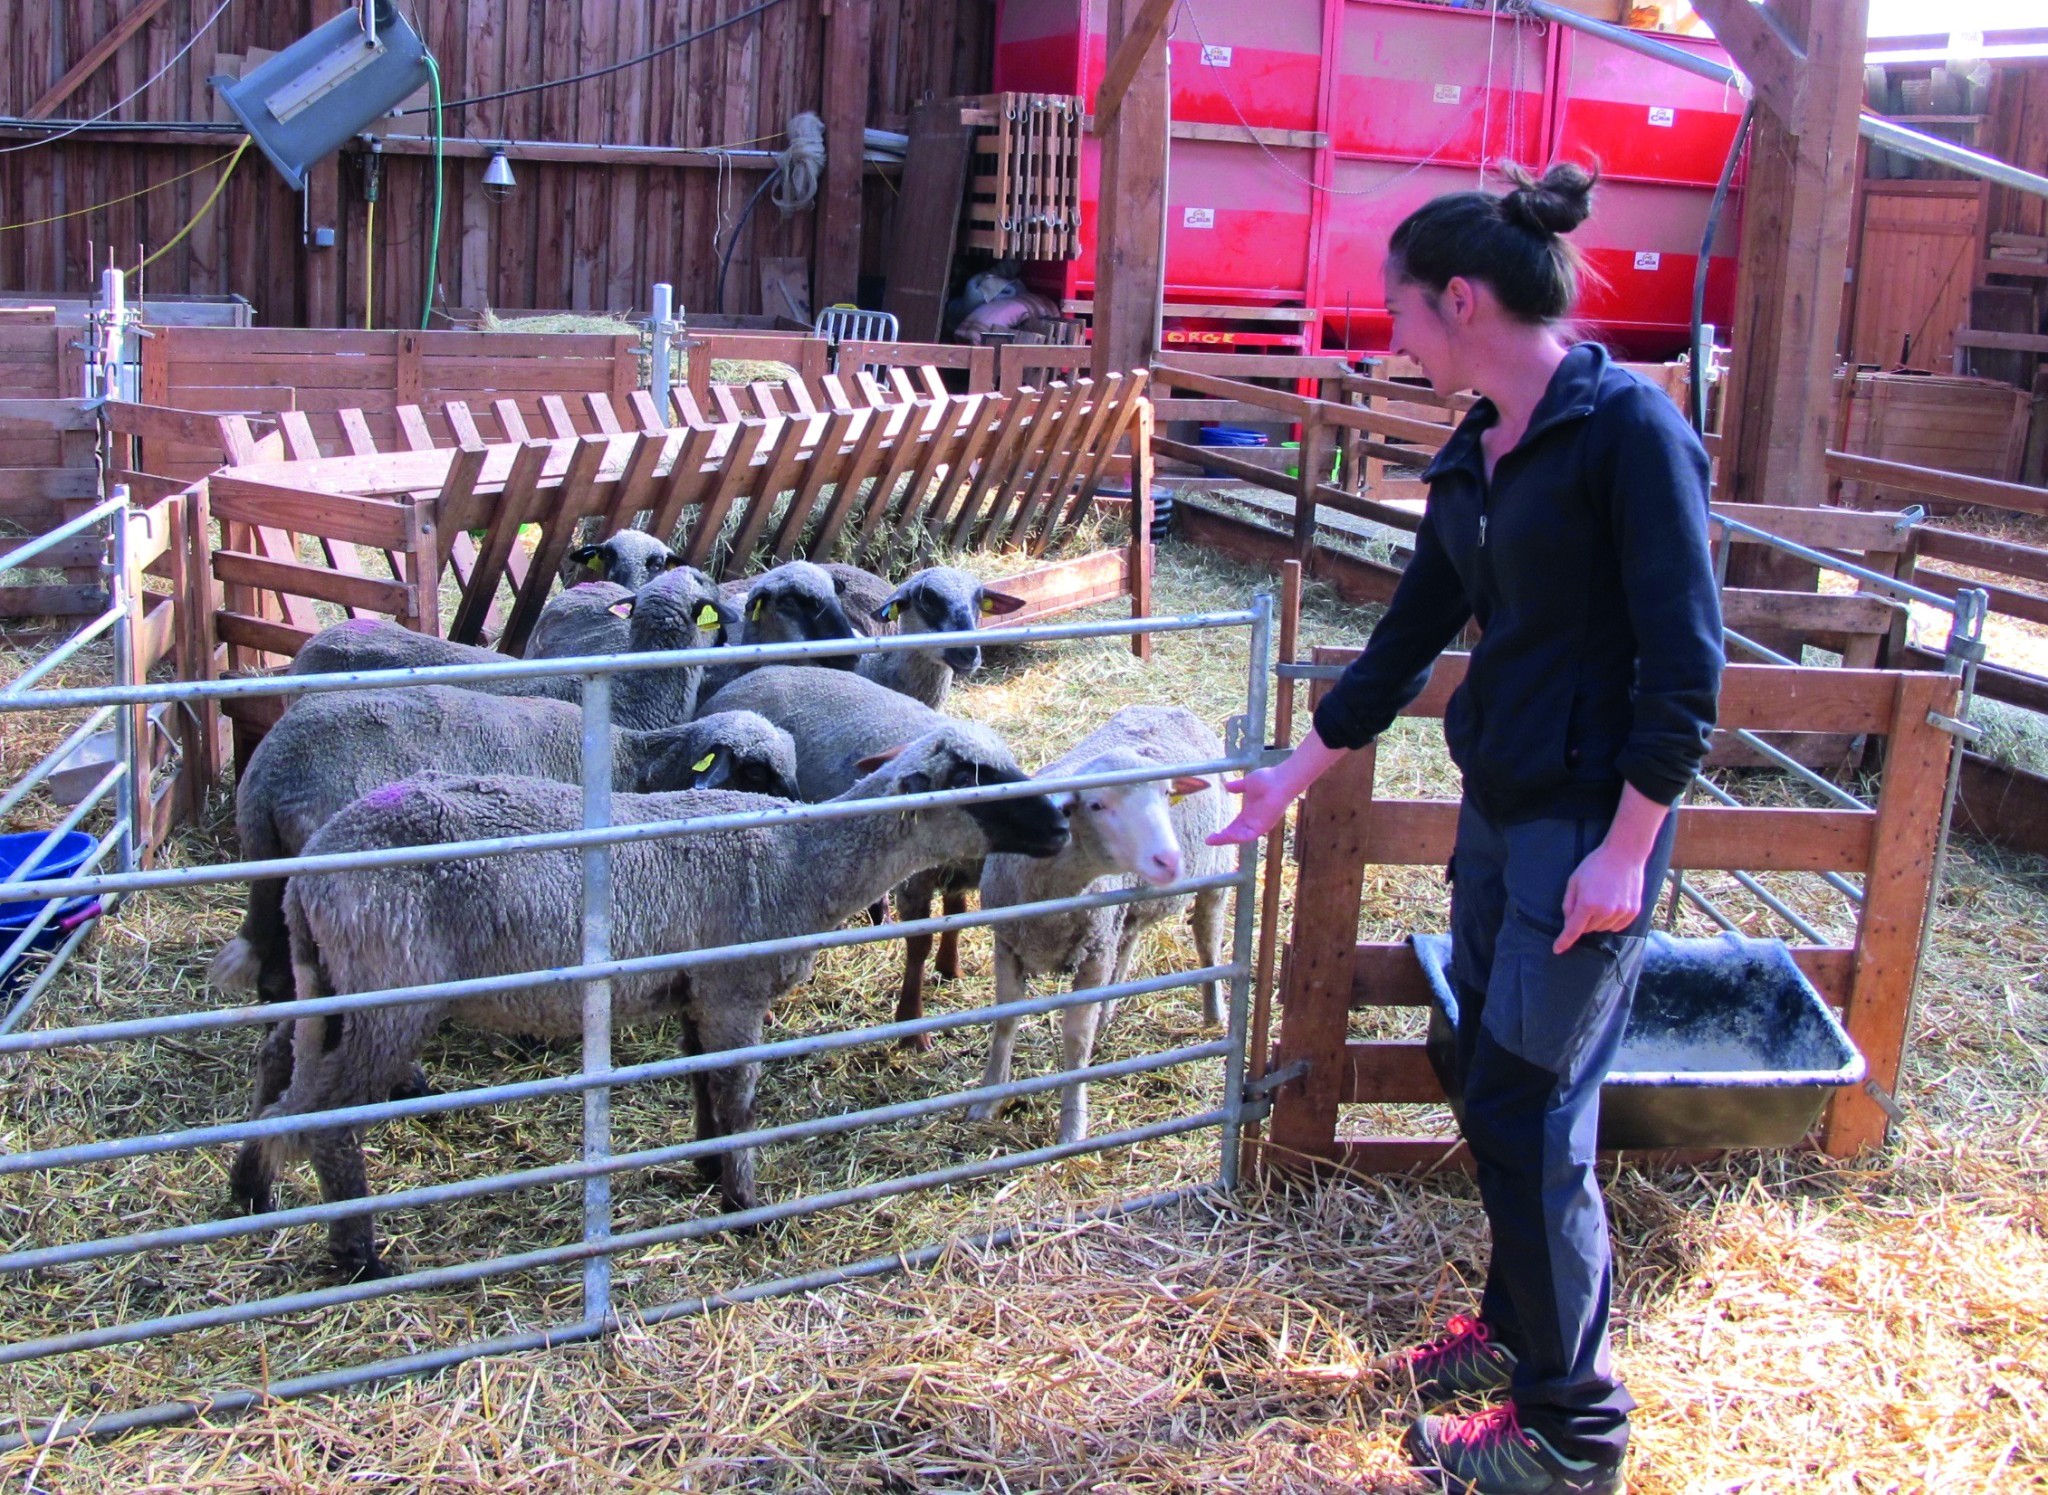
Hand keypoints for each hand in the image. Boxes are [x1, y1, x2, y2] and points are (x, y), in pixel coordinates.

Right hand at [1206, 766, 1297, 845]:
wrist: (1280, 780)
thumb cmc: (1268, 780)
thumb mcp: (1247, 784)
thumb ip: (1237, 787)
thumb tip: (1226, 785)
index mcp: (1250, 813)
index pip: (1235, 826)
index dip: (1224, 830)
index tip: (1211, 834)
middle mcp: (1254, 821)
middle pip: (1235, 833)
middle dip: (1222, 838)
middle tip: (1208, 840)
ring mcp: (1259, 825)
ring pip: (1239, 837)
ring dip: (1226, 839)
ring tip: (1212, 840)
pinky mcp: (1263, 826)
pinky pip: (1247, 836)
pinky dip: (1236, 837)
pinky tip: (1225, 835)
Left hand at [1554, 839, 1649, 953]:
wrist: (1624, 854)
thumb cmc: (1595, 865)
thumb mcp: (1574, 881)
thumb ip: (1569, 904)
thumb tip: (1569, 922)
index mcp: (1587, 904)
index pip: (1573, 930)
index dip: (1564, 941)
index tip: (1557, 950)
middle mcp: (1605, 912)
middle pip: (1588, 929)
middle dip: (1583, 920)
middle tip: (1587, 900)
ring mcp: (1621, 913)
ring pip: (1603, 928)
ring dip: (1598, 920)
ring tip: (1601, 898)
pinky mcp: (1633, 912)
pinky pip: (1617, 926)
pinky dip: (1611, 920)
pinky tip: (1612, 904)